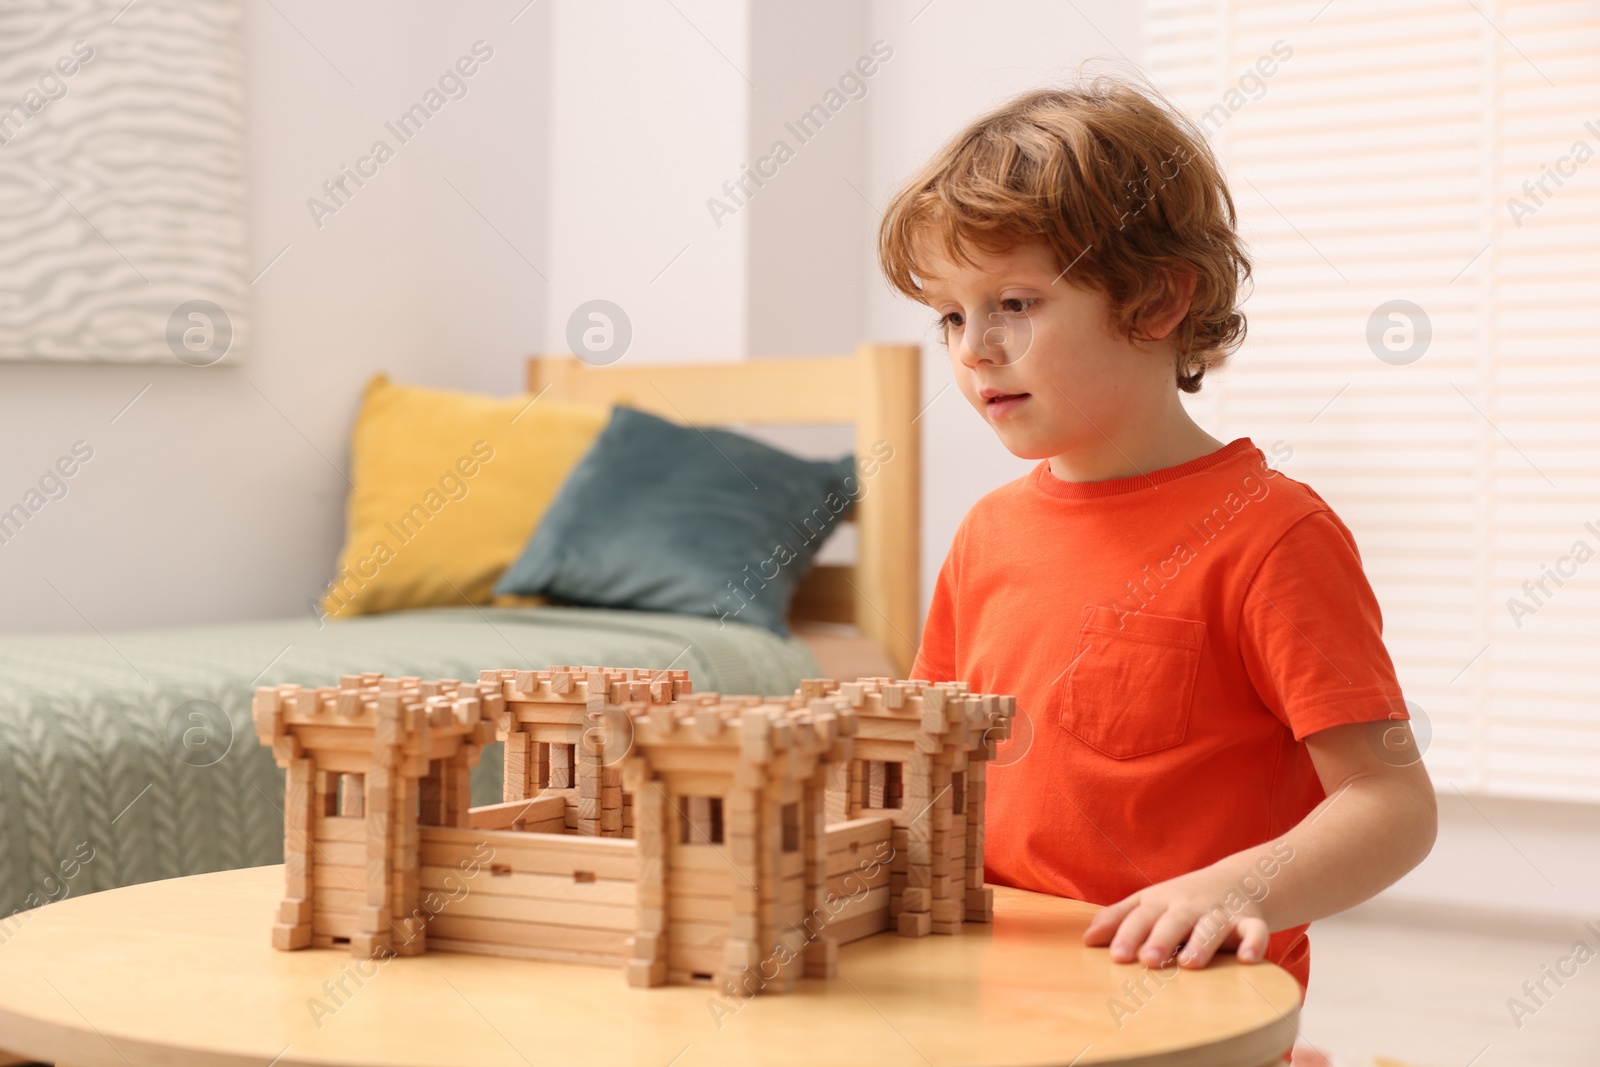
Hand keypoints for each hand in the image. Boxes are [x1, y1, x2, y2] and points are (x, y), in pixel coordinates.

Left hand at [1082, 864, 1270, 969]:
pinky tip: (1247, 960)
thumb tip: (1085, 941)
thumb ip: (1118, 919)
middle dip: (1161, 939)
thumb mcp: (1149, 903)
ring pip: (1212, 926)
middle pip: (1174, 920)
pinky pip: (1255, 932)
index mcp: (1161, 901)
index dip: (1127, 935)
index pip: (1141, 916)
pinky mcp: (1250, 922)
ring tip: (1190, 964)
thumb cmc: (1183, 900)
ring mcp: (1220, 912)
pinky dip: (1254, 943)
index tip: (1116, 956)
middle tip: (1148, 961)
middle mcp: (1189, 906)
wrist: (1240, 880)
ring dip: (1201, 944)